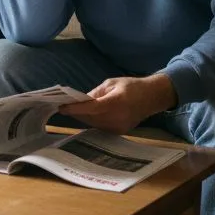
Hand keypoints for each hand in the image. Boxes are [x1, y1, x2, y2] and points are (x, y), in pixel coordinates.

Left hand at [57, 74, 176, 133]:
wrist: (152, 97)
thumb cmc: (131, 86)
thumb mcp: (111, 83)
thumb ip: (95, 93)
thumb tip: (80, 101)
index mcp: (116, 102)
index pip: (91, 108)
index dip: (75, 109)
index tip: (62, 107)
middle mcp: (117, 117)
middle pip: (89, 117)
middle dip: (76, 112)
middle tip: (63, 106)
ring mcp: (119, 127)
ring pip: (93, 124)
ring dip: (82, 117)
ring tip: (72, 110)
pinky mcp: (119, 132)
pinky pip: (100, 127)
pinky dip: (92, 121)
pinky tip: (86, 115)